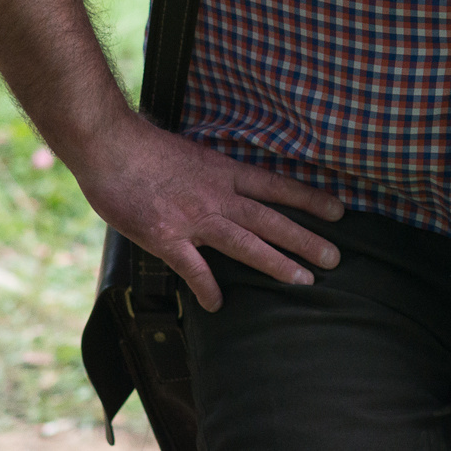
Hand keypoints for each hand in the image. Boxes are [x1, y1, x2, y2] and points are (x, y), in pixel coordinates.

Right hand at [67, 112, 348, 311]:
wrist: (110, 145)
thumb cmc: (145, 148)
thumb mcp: (192, 155)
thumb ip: (211, 176)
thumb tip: (224, 189)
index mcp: (225, 171)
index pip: (277, 186)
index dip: (310, 199)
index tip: (339, 211)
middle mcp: (218, 195)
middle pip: (271, 219)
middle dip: (306, 239)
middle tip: (335, 258)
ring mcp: (194, 218)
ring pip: (246, 244)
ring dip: (278, 264)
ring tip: (305, 282)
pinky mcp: (166, 237)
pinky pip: (193, 268)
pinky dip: (207, 287)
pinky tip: (217, 305)